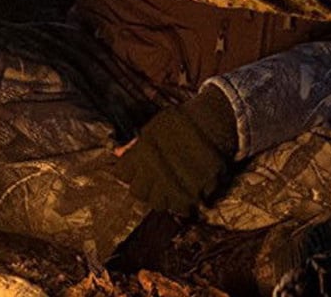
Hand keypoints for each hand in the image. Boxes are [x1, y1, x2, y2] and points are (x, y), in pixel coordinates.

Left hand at [113, 86, 238, 215]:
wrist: (213, 123)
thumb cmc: (180, 123)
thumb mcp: (153, 128)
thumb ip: (134, 145)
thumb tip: (117, 153)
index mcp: (142, 153)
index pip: (122, 174)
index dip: (127, 172)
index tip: (135, 169)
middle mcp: (157, 171)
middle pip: (138, 193)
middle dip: (143, 188)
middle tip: (152, 180)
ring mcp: (178, 184)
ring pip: (160, 205)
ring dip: (162, 198)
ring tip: (169, 187)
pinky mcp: (198, 192)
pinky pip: (184, 207)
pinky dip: (184, 203)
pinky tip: (185, 190)